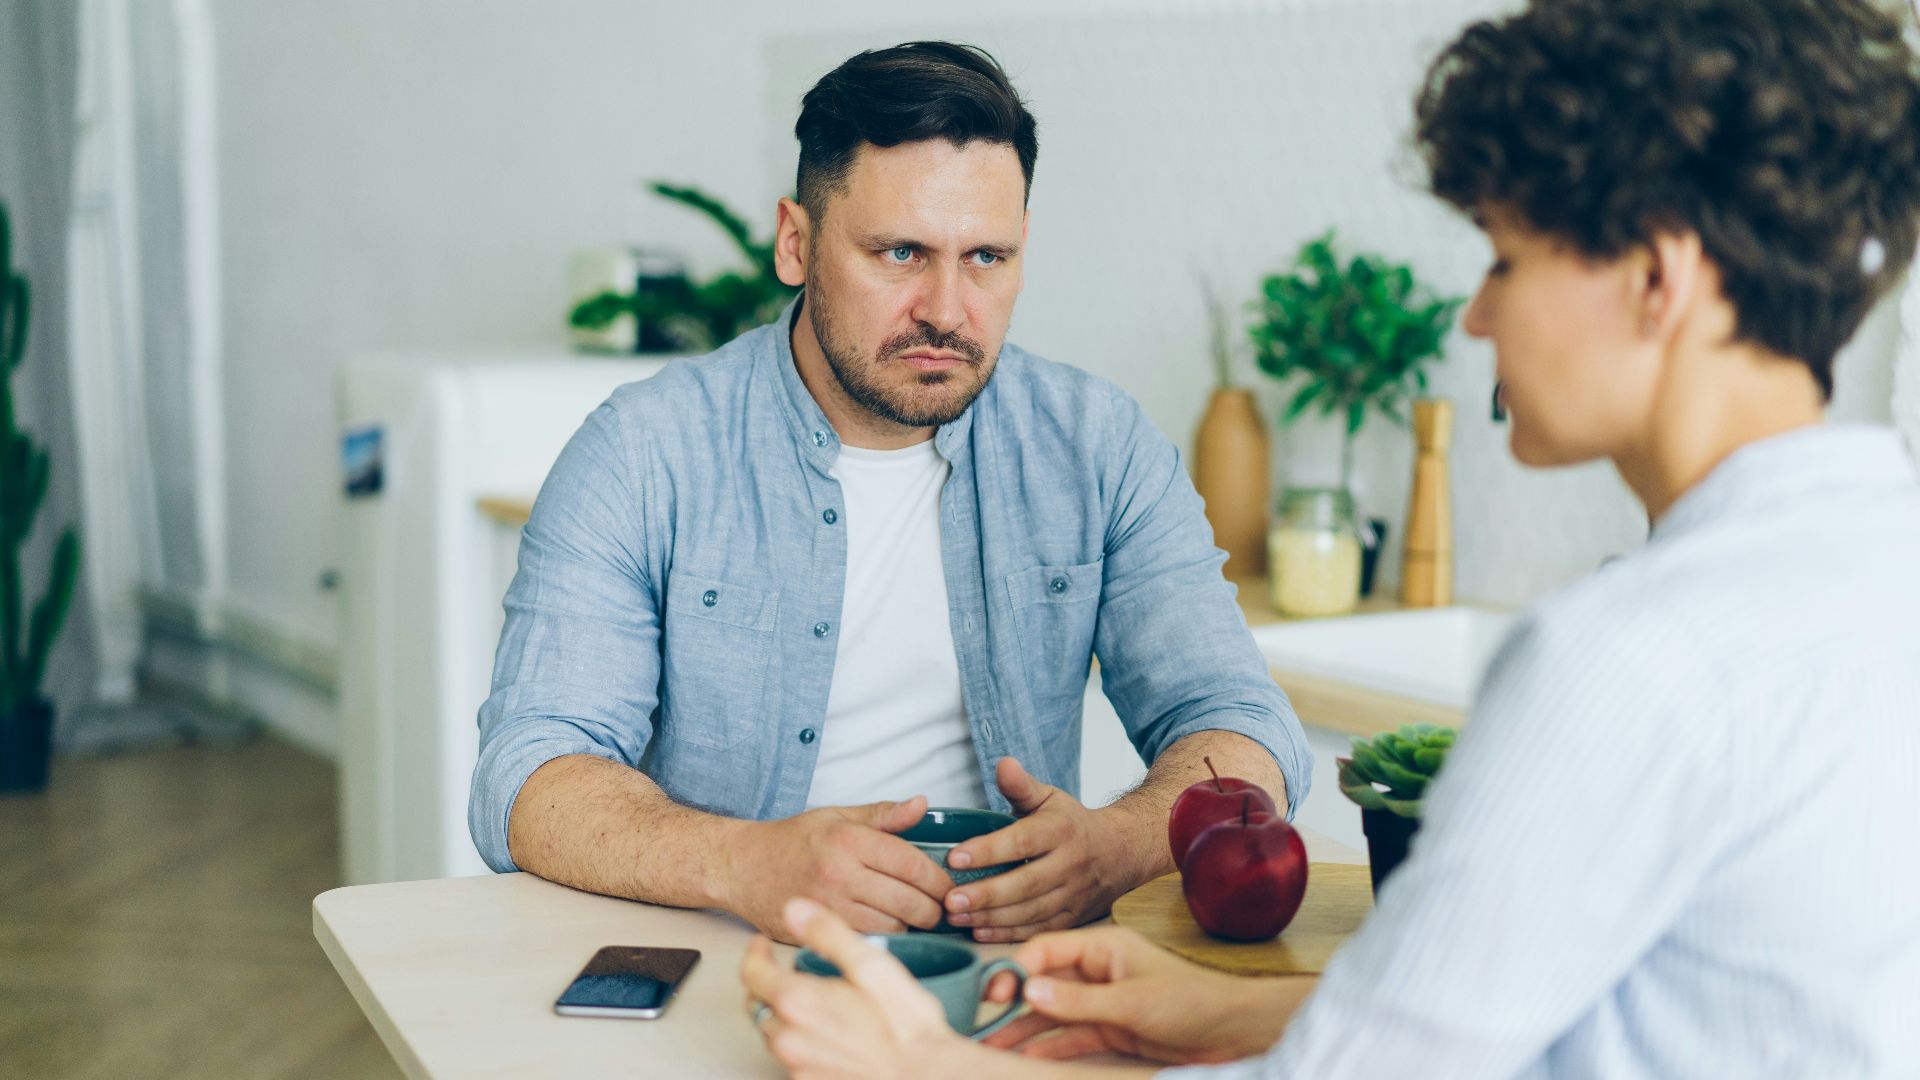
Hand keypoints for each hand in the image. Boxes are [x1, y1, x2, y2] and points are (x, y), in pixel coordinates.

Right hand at [722, 797, 953, 940]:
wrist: (740, 867)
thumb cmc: (790, 840)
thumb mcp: (837, 815)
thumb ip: (883, 815)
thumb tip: (922, 805)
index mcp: (849, 841)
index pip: (912, 864)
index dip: (939, 880)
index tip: (949, 887)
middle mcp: (840, 874)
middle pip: (909, 902)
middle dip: (933, 909)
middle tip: (940, 909)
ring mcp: (829, 907)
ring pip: (893, 927)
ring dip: (910, 926)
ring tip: (916, 919)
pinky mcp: (818, 931)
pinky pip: (867, 941)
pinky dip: (885, 938)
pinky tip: (889, 929)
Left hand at [741, 897, 981, 1079]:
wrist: (927, 1076)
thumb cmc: (906, 1027)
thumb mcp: (872, 966)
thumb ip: (828, 933)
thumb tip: (796, 909)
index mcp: (798, 1003)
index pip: (751, 972)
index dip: (756, 952)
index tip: (763, 944)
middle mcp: (789, 1039)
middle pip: (758, 1004)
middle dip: (766, 982)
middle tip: (785, 970)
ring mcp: (798, 1066)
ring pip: (774, 1032)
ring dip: (783, 1013)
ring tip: (811, 1000)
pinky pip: (792, 1057)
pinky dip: (800, 1039)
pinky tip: (827, 1032)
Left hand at [942, 757, 1145, 941]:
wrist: (1122, 851)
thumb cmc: (1073, 823)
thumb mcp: (1050, 798)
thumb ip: (1021, 786)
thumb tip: (1002, 764)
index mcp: (1061, 830)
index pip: (1021, 841)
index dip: (987, 851)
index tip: (954, 857)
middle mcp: (1070, 864)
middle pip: (1025, 884)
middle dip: (985, 894)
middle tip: (949, 900)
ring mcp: (1073, 894)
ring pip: (1030, 911)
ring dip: (990, 918)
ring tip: (955, 917)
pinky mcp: (1073, 918)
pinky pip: (1039, 929)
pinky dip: (1008, 934)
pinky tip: (979, 931)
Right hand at [980, 925, 1301, 1064]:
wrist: (1233, 1033)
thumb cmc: (1192, 1003)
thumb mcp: (1131, 1002)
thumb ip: (1078, 1000)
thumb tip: (1028, 990)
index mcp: (1105, 947)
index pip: (1048, 949)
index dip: (1017, 967)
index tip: (994, 990)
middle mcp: (1098, 970)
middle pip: (1044, 980)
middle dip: (1011, 997)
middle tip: (983, 1015)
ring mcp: (1102, 1000)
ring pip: (1052, 1011)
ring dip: (1023, 1026)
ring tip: (990, 1041)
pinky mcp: (1110, 1028)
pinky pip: (1069, 1035)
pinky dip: (1046, 1045)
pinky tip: (1021, 1054)